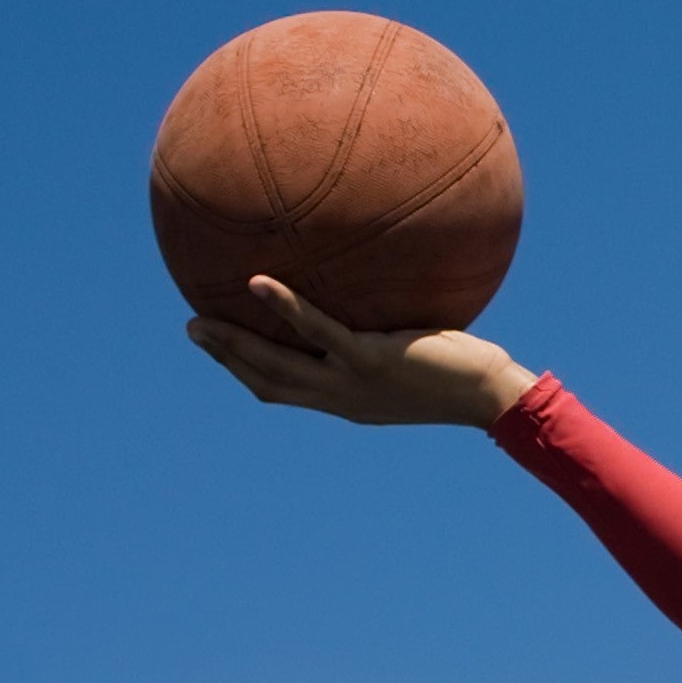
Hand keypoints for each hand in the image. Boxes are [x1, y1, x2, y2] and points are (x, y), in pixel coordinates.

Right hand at [185, 277, 538, 427]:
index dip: (246, 370)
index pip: (284, 390)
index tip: (219, 345)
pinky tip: (258, 282)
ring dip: (233, 346)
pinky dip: (286, 308)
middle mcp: (341, 397)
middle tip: (191, 329)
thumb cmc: (462, 372)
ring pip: (277, 366)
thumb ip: (384, 338)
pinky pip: (318, 332)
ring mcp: (352, 382)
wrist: (490, 396)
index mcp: (345, 400)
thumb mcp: (413, 358)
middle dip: (225, 358)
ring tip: (198, 320)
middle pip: (267, 381)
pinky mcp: (370, 361)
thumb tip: (375, 299)